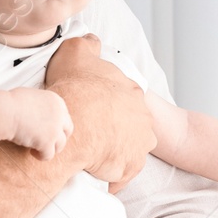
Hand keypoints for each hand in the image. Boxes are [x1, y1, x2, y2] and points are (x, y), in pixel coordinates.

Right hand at [5, 88, 73, 159]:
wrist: (4, 112)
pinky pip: (49, 155)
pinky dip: (41, 156)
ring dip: (50, 148)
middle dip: (58, 138)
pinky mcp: (47, 142)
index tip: (48, 130)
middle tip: (47, 142)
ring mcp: (55, 130)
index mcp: (56, 101)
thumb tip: (40, 112)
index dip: (57, 125)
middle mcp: (60, 115)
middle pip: (67, 131)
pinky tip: (32, 152)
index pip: (64, 117)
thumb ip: (42, 105)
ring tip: (37, 148)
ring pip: (60, 145)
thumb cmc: (10, 103)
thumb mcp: (32, 97)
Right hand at [43, 34, 154, 192]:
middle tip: (92, 133)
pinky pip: (121, 176)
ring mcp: (139, 143)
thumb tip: (93, 40)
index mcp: (132, 91)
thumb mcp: (78, 52)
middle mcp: (142, 117)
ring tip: (93, 156)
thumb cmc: (76, 88)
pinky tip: (96, 175)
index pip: (123, 98)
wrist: (77, 122)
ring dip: (115, 154)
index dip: (106, 103)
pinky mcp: (130, 167)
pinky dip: (111, 178)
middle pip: (129, 124)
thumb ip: (87, 44)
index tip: (92, 109)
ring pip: (129, 150)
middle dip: (114, 129)